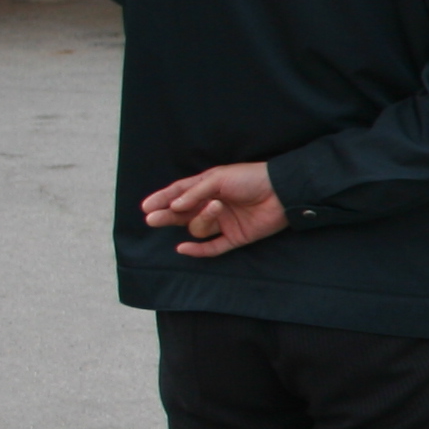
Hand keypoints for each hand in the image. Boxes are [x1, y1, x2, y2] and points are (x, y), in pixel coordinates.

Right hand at [141, 163, 288, 258]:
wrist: (282, 191)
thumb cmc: (250, 178)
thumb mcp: (219, 178)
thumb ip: (195, 192)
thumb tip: (174, 206)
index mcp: (207, 188)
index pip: (179, 195)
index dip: (162, 200)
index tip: (146, 207)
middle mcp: (212, 206)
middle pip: (183, 215)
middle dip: (167, 216)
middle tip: (152, 219)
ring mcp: (223, 223)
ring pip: (199, 228)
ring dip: (203, 218)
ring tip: (217, 207)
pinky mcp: (235, 238)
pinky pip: (212, 248)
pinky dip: (198, 250)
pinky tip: (183, 248)